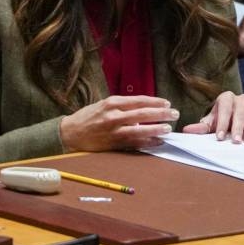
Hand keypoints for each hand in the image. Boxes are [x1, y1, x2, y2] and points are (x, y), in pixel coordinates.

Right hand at [59, 96, 179, 151]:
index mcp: (112, 102)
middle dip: (161, 114)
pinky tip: (157, 141)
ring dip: (156, 129)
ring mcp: (113, 130)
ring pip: (139, 129)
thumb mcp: (104, 105)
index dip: (155, 102)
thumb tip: (144, 109)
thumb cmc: (88, 117)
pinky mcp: (112, 144)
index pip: (138, 100)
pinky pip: (133, 143)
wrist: (69, 133)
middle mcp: (113, 115)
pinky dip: (147, 142)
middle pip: (142, 114)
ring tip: (169, 129)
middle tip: (174, 114)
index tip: (167, 103)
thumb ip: (123, 106)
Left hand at [183, 92, 243, 142]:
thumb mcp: (210, 124)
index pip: (225, 107)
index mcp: (226, 98)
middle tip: (236, 141)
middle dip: (238, 127)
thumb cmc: (221, 122)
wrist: (234, 122)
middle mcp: (240, 99)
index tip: (219, 137)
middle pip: (240, 111)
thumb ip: (200, 127)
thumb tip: (186, 131)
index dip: (222, 122)